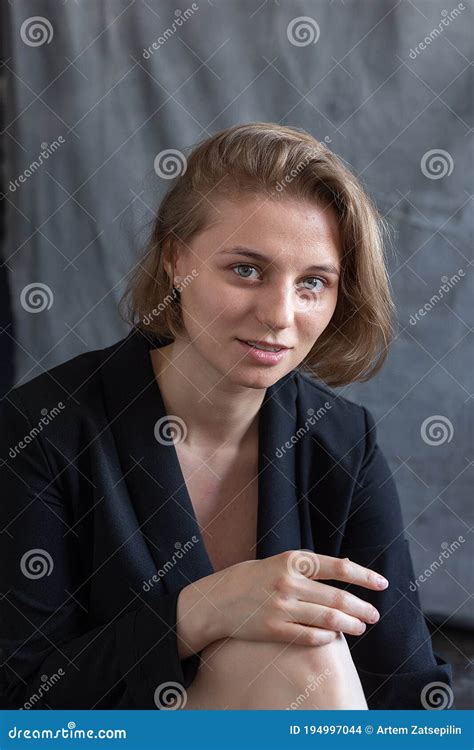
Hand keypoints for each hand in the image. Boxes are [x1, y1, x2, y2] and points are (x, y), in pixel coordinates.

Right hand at [203, 549, 387, 646]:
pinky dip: (326, 638)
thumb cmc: (249, 579)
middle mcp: (289, 582)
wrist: (215, 601)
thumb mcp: (278, 562)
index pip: (337, 567)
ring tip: (360, 627)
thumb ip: (307, 566)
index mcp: (292, 561)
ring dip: (349, 625)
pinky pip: (310, 637)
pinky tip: (334, 638)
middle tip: (373, 615)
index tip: (381, 583)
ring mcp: (282, 607)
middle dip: (361, 607)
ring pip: (328, 619)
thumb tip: (345, 569)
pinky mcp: (274, 630)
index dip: (363, 576)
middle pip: (337, 597)